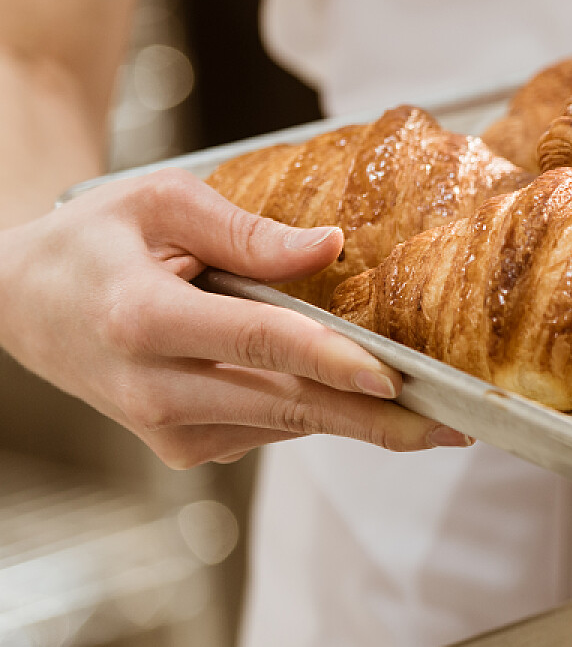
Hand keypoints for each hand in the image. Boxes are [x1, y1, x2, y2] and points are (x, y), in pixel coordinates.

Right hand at [0, 169, 466, 467]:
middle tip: (454, 426)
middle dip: (377, 420)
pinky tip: (368, 399)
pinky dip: (321, 412)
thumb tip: (330, 246)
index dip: (331, 360)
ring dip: (363, 423)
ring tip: (440, 419)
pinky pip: (270, 425)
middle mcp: (154, 387)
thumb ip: (248, 230)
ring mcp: (168, 426)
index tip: (393, 376)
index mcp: (144, 319)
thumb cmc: (96, 240)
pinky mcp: (184, 444)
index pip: (258, 342)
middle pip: (286, 404)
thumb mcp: (163, 202)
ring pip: (286, 423)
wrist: (22, 302)